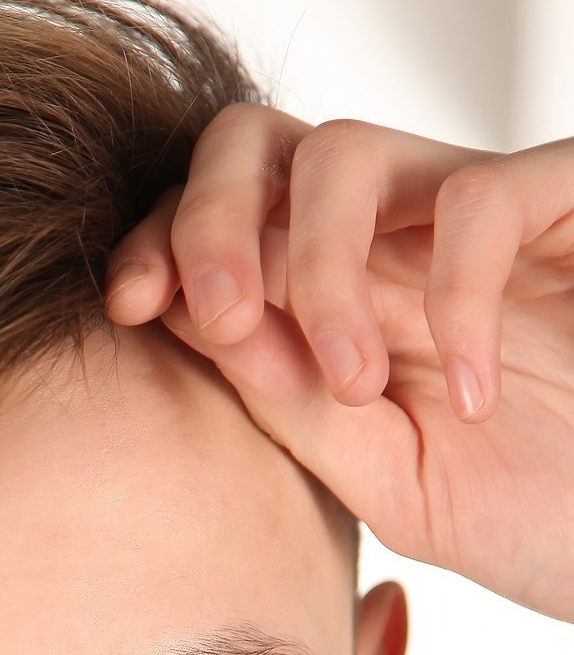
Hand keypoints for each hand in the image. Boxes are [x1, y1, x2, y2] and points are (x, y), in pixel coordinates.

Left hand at [105, 105, 573, 620]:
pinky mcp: (568, 208)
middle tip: (216, 315)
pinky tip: (464, 394)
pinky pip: (487, 199)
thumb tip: (183, 329)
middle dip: (210, 215)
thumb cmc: (530, 510)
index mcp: (331, 296)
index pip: (216, 216)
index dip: (159, 238)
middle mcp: (392, 239)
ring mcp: (480, 218)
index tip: (124, 309)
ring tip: (352, 379)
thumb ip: (291, 405)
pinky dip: (455, 297)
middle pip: (258, 145)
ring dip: (318, 261)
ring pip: (351, 151)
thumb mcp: (384, 476)